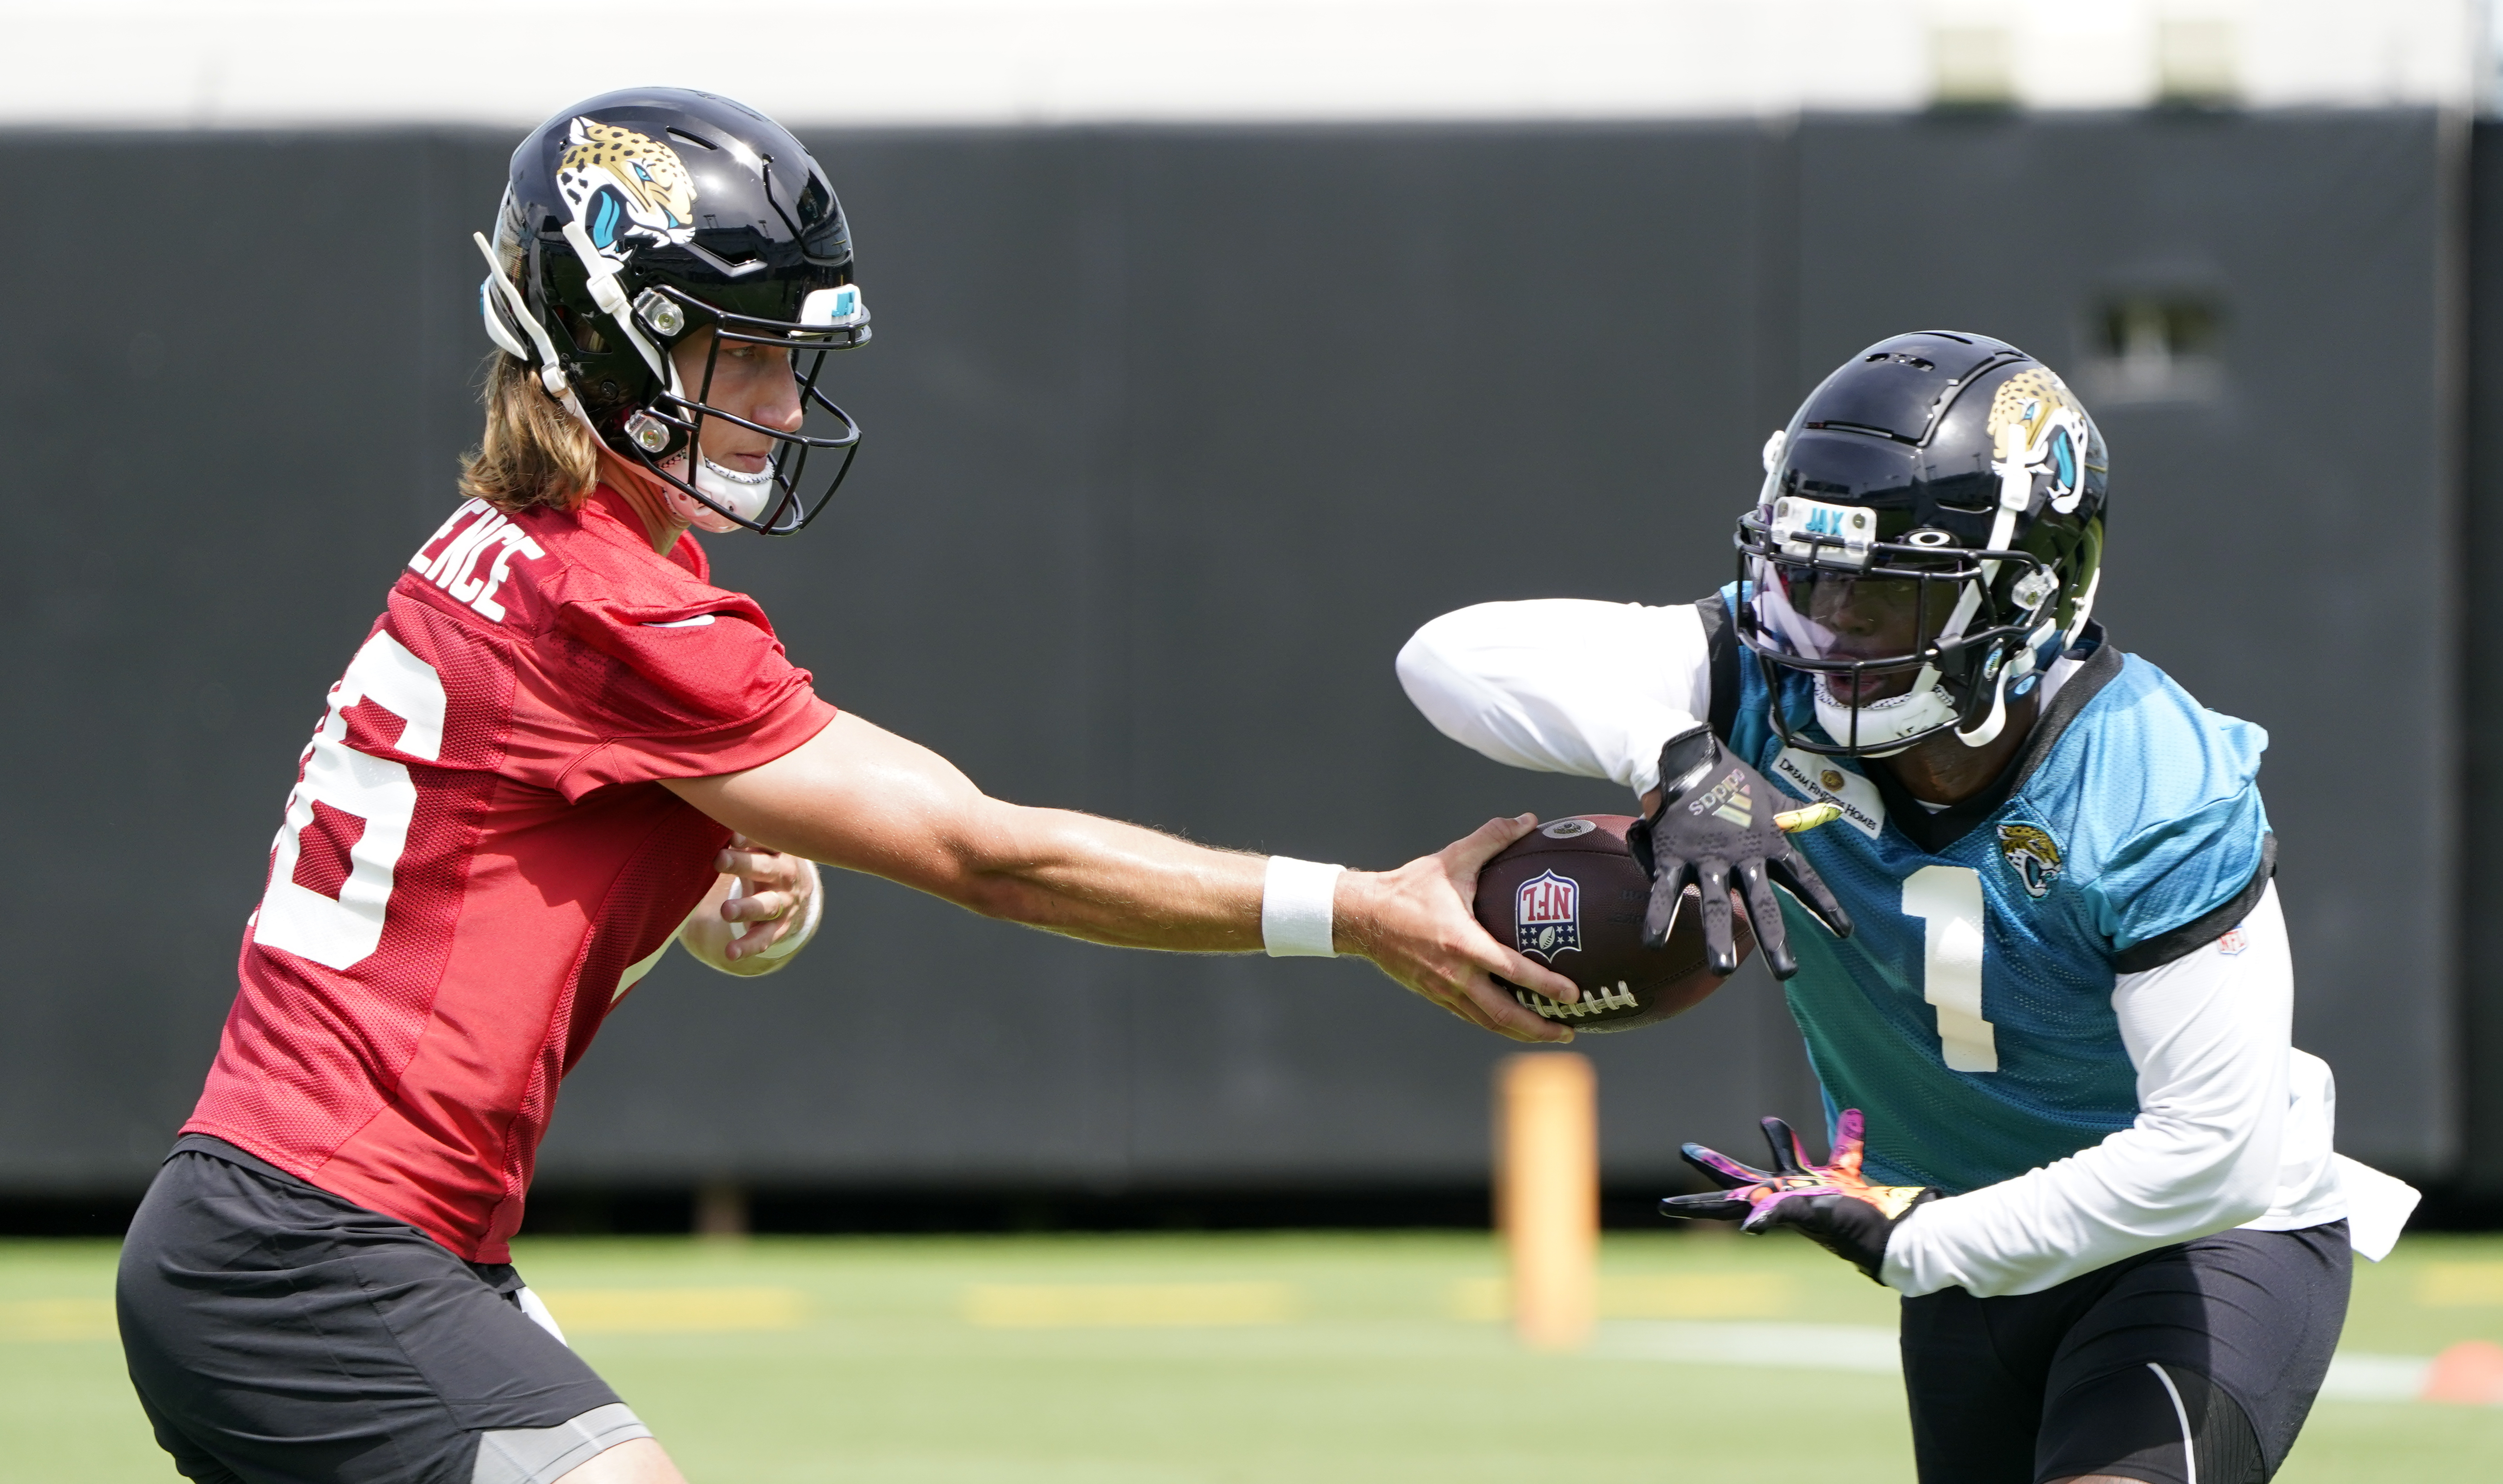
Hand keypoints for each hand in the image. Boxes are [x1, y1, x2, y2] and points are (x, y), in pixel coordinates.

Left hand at [714, 833, 817, 963]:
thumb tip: (710, 811)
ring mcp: (784, 903)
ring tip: (726, 911)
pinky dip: (747, 946)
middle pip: (765, 868)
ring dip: (747, 908)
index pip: (767, 839)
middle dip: (742, 864)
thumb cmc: (765, 858)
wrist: (798, 892)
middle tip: (719, 859)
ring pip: (767, 906)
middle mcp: (785, 875)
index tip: (731, 835)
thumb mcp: (760, 843)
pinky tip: (731, 953)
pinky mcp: (779, 928)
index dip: (750, 836)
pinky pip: (764, 938)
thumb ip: (740, 834)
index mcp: (779, 849)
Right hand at [1338, 815, 1586, 1044]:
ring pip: (1488, 1022)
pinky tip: (1514, 1021)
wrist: (1363, 917)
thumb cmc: (1409, 888)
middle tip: (1569, 1031)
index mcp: (1462, 943)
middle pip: (1503, 1014)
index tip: (1573, 995)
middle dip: (1539, 1028)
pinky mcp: (1434, 995)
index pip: (1513, 971)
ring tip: (1551, 1034)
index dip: (1546, 985)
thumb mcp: (1452, 859)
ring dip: (1521, 1031)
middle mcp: (1454, 974)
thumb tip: (1528, 820)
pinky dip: (1497, 1023)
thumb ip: (1491, 838)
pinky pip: (1472, 1016)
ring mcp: (1443, 989)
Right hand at [1628, 725, 1849, 979]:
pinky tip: (1654, 943)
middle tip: (1787, 971)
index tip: (1845, 932)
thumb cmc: (1730, 778)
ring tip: (1722, 969)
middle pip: (1762, 903)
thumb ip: (1795, 811)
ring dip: (1718, 937)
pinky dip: (1659, 915)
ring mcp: (1707, 858)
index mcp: (1768, 843)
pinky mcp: (1674, 856)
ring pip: (1715, 904)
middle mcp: (1742, 856)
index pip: (1803, 879)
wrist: (1685, 759)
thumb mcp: (1768, 794)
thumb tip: (1828, 812)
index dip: (1825, 905)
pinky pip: (1666, 891)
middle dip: (1774, 939)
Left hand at [1660, 1111, 1935, 1281]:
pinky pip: (1845, 1154)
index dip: (1694, 1204)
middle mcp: (1790, 1197)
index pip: (1724, 1202)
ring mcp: (1818, 1192)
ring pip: (1790, 1160)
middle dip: (1716, 1164)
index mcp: (1774, 1205)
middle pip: (1744, 1177)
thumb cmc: (1853, 1231)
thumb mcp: (1812, 1217)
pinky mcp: (1847, 1184)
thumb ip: (1782, 1214)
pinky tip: (1854, 1114)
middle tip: (1685, 1149)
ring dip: (1779, 1140)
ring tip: (1766, 1121)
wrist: (1900, 1239)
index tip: (1664, 1206)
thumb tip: (1750, 1226)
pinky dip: (1850, 1136)